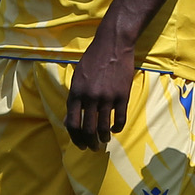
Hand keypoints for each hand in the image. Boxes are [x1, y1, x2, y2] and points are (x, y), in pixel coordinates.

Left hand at [64, 31, 135, 150]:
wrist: (112, 46)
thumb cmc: (92, 60)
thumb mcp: (77, 77)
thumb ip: (75, 97)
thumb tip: (71, 118)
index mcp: (76, 93)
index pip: (72, 123)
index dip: (75, 138)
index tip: (79, 144)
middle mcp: (90, 98)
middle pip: (87, 129)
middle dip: (89, 143)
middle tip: (92, 148)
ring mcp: (107, 98)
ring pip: (103, 127)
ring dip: (103, 138)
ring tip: (104, 141)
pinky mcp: (122, 96)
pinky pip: (119, 119)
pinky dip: (117, 128)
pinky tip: (115, 130)